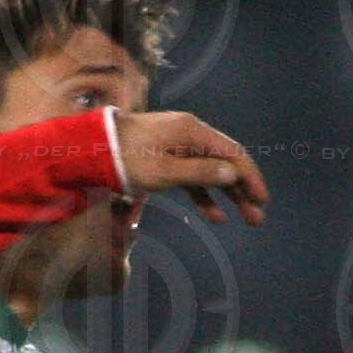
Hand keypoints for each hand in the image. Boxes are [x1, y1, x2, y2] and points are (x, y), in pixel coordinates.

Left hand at [114, 111, 267, 226]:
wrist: (90, 149)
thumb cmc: (125, 159)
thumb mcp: (163, 172)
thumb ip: (199, 173)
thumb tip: (231, 174)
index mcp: (192, 132)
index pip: (234, 154)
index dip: (251, 178)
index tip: (262, 201)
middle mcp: (189, 134)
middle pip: (225, 163)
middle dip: (243, 191)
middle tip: (257, 218)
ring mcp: (178, 145)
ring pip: (211, 171)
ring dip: (228, 196)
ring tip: (244, 220)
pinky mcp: (166, 156)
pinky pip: (192, 175)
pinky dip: (204, 194)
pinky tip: (215, 216)